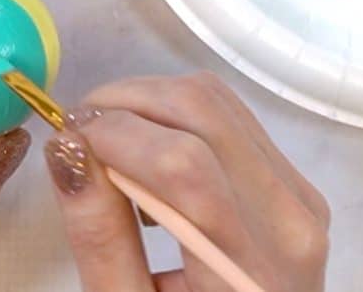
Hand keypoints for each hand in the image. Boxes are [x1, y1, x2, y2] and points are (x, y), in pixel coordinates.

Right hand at [44, 74, 329, 291]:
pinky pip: (226, 111)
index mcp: (250, 266)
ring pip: (212, 97)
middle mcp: (288, 215)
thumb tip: (67, 147)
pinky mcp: (290, 176)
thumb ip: (99, 236)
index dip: (113, 135)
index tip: (66, 141)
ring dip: (145, 100)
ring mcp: (296, 189)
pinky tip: (146, 148)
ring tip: (107, 140)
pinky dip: (172, 111)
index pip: (182, 163)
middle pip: (199, 110)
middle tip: (78, 133)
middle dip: (122, 103)